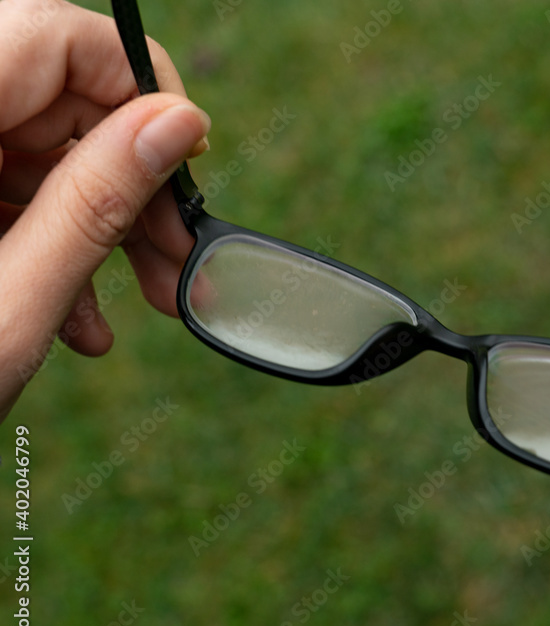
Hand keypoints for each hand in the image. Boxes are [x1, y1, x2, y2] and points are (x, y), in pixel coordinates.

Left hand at [0, 0, 210, 420]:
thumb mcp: (7, 305)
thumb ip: (94, 202)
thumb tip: (179, 125)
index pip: (55, 39)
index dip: (136, 87)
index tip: (186, 159)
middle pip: (52, 100)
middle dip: (129, 181)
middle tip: (176, 257)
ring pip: (35, 152)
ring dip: (100, 227)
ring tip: (144, 302)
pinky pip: (1, 191)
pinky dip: (50, 245)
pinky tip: (78, 316)